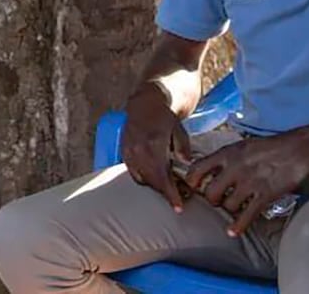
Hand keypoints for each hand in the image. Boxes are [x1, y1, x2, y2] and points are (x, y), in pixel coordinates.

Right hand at [121, 83, 192, 212]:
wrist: (146, 100)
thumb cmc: (165, 114)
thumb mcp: (179, 129)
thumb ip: (182, 147)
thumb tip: (185, 163)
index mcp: (153, 144)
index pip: (162, 178)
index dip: (171, 195)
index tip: (179, 207)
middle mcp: (138, 149)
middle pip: (152, 181)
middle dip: (165, 192)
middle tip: (178, 198)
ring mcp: (129, 150)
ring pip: (141, 178)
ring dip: (154, 185)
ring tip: (168, 186)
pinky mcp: (124, 149)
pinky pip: (132, 171)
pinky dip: (143, 177)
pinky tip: (153, 176)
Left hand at [183, 129, 308, 235]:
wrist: (297, 149)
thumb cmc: (268, 147)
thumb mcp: (241, 146)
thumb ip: (225, 158)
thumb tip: (209, 169)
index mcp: (227, 153)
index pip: (197, 168)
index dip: (192, 181)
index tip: (193, 188)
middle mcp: (235, 168)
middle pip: (210, 193)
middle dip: (212, 200)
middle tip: (217, 200)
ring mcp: (250, 182)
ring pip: (228, 205)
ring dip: (228, 210)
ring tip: (232, 208)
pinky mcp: (265, 194)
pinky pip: (247, 215)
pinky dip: (238, 226)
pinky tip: (233, 232)